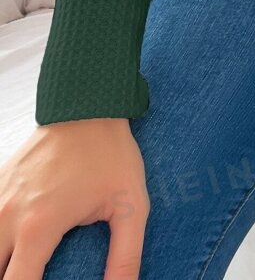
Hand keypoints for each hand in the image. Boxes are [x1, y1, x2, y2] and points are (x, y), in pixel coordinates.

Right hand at [0, 117, 149, 278]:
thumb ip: (126, 256)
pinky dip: (0, 240)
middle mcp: (7, 216)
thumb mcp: (130, 205)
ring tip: (26, 264)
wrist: (87, 103)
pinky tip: (15, 245)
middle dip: (12, 279)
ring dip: (3, 262)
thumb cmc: (110, 153)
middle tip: (36, 274)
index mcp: (39, 228)